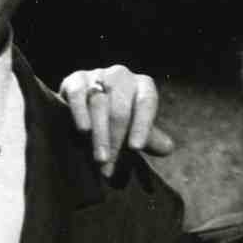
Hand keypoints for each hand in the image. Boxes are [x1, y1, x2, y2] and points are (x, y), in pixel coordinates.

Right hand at [58, 64, 173, 169]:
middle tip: (110, 166)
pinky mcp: (75, 80)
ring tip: (100, 159)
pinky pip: (79, 94)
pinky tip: (84, 130)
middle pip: (120, 109)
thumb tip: (167, 148)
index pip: (146, 102)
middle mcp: (121, 76)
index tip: (136, 148)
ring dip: (100, 135)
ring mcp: (97, 75)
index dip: (142, 125)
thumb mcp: (135, 130)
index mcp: (142, 85)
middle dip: (116, 140)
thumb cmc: (116, 122)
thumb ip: (150, 138)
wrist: (85, 107)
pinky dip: (81, 112)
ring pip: (99, 104)